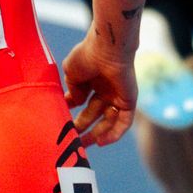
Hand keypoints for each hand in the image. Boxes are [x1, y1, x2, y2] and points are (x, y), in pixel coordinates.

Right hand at [63, 32, 136, 146]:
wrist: (107, 48)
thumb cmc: (87, 55)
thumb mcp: (71, 72)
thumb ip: (72, 89)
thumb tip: (76, 102)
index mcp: (93, 80)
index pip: (83, 101)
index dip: (73, 111)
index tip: (62, 119)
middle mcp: (106, 89)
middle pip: (95, 114)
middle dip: (84, 126)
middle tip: (73, 139)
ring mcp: (118, 95)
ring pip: (109, 120)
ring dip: (98, 133)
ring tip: (85, 144)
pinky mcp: (129, 101)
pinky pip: (124, 122)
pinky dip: (115, 133)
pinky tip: (102, 142)